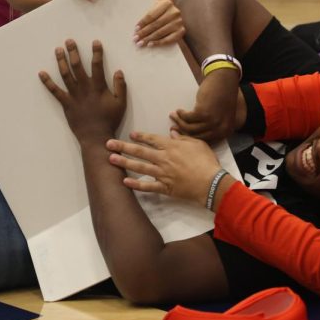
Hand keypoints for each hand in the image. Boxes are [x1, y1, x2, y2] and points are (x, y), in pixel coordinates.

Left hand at [40, 39, 126, 142]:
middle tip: (69, 41)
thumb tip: (118, 71)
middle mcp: (84, 88)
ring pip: (65, 75)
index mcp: (98, 87)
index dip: (96, 53)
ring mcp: (73, 95)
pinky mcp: (66, 103)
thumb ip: (120, 86)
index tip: (95, 42)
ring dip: (61, 61)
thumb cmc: (109, 120)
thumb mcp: (120, 103)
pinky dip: (47, 82)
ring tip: (58, 50)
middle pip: (77, 66)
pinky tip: (41, 73)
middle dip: (73, 52)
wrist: (96, 136)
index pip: (97, 65)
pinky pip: (55, 91)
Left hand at [106, 130, 220, 203]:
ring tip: (111, 160)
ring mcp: (162, 174)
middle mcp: (163, 159)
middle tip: (109, 144)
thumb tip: (172, 132)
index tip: (131, 134)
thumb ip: (183, 138)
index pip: (152, 140)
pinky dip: (136, 184)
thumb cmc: (206, 162)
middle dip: (123, 147)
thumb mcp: (197, 144)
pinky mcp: (164, 187)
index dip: (141, 136)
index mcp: (171, 147)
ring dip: (124, 163)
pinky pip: (147, 186)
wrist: (211, 182)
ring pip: (140, 167)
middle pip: (140, 152)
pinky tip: (125, 182)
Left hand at [134, 0, 184, 46]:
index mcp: (167, 3)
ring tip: (140, 43)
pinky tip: (150, 44)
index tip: (135, 29)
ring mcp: (179, 22)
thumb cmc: (160, 11)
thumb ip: (148, 15)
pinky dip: (158, 43)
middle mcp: (175, 12)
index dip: (143, 23)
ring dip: (149, 38)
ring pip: (161, 32)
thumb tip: (137, 29)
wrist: (173, 13)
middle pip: (156, 24)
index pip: (152, 15)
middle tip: (135, 38)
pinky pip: (168, 39)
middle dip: (144, 32)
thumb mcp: (155, 8)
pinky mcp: (181, 31)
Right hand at [170, 69, 240, 141]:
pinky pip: (187, 118)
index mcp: (225, 132)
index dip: (191, 138)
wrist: (224, 81)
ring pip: (190, 128)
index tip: (180, 135)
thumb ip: (212, 127)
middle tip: (172, 129)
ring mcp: (212, 122)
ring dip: (179, 122)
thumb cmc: (222, 96)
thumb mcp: (221, 116)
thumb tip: (192, 134)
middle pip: (196, 137)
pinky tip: (179, 110)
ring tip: (173, 116)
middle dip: (182, 132)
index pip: (205, 140)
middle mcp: (220, 130)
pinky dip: (181, 114)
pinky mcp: (203, 113)